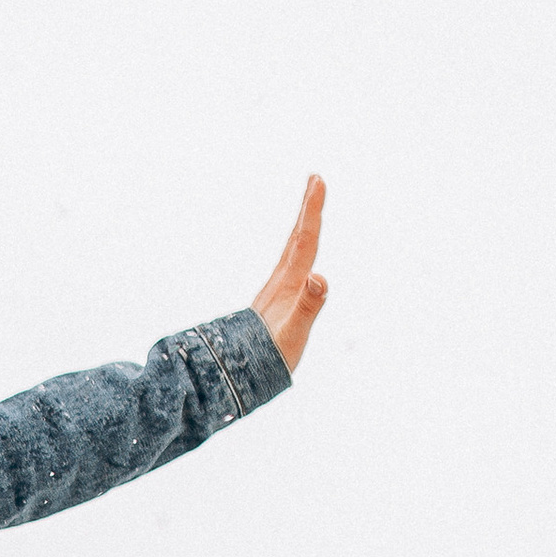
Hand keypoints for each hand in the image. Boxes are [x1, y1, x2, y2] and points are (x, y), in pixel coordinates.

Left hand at [254, 176, 330, 373]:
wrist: (236, 377)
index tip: (316, 180)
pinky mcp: (273, 303)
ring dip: (301, 227)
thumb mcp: (293, 334)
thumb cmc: (269, 360)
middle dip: (307, 209)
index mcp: (287, 285)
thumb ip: (307, 306)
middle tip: (314, 179)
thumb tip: (319, 276)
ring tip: (308, 208)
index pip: (303, 241)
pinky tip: (296, 253)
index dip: (311, 210)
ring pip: (291, 251)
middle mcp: (279, 283)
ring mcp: (275, 292)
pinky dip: (296, 250)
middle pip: (295, 239)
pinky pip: (289, 266)